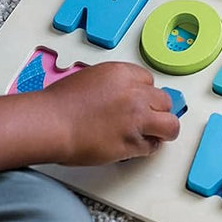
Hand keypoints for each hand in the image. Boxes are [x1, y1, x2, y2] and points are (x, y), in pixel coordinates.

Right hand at [44, 62, 180, 164]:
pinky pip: (152, 147)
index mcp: (122, 73)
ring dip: (163, 130)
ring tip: (153, 135)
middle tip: (148, 119)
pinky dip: (146, 148)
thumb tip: (121, 96)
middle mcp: (134, 94)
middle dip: (157, 111)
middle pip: (165, 101)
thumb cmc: (60, 103)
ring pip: (170, 126)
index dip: (145, 94)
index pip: (150, 81)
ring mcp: (136, 119)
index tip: (141, 102)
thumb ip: (113, 85)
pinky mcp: (132, 143)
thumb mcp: (90, 77)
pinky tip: (134, 146)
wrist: (51, 123)